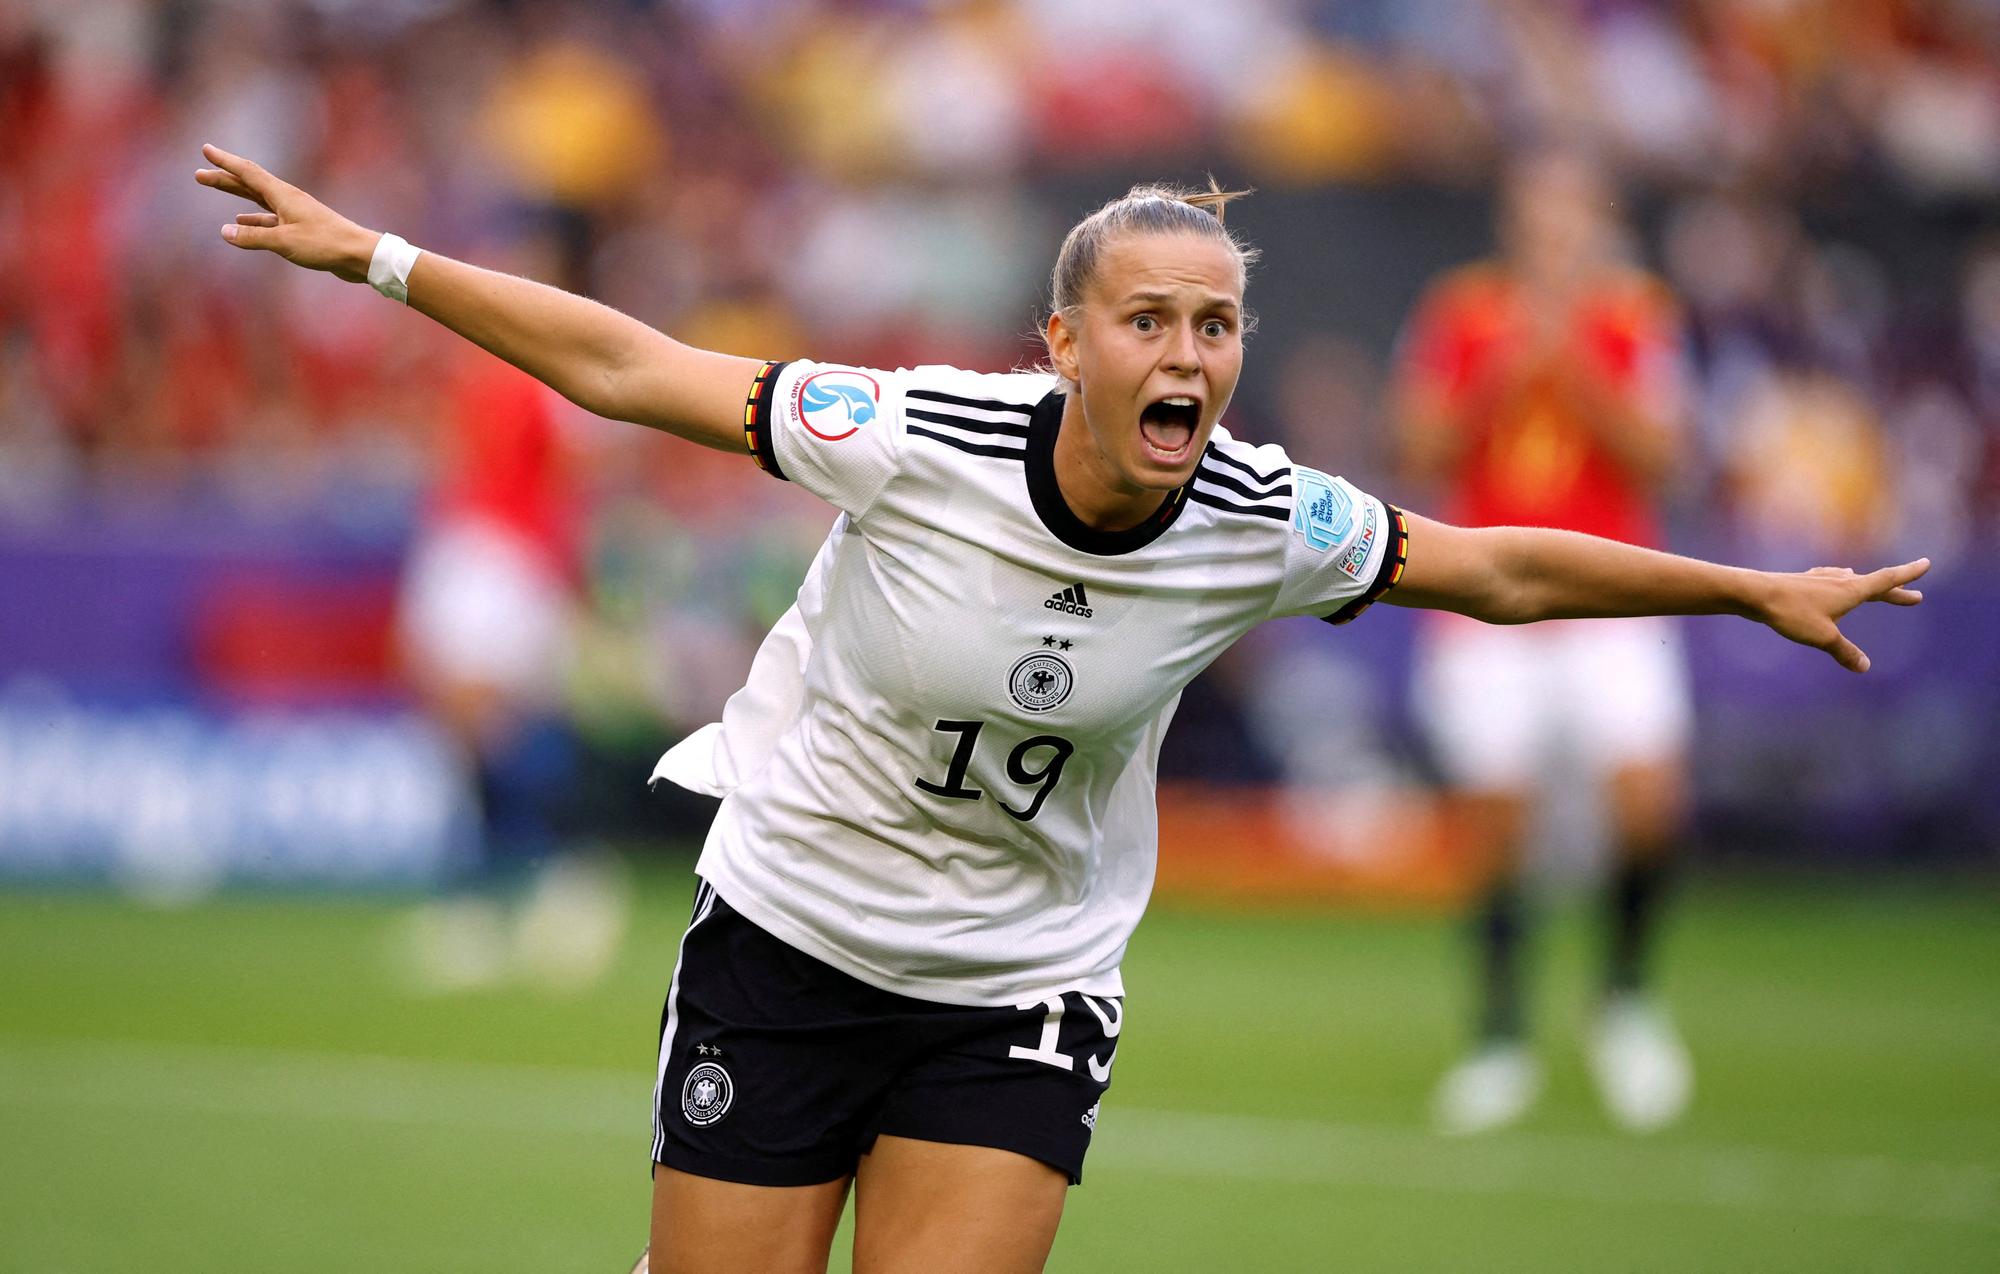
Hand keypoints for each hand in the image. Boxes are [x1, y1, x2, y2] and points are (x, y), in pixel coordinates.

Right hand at [194, 143, 379, 281]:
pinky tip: (242, 222)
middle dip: (224, 177)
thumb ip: (254, 237)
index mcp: (283, 194)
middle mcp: (287, 199)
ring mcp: (294, 212)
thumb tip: (226, 232)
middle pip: (250, 183)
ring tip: (217, 188)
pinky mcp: (300, 228)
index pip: (247, 172)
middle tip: (199, 174)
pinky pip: (269, 219)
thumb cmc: (325, 244)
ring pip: (258, 199)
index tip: (206, 149)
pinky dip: (253, 218)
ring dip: (236, 194)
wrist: (358, 255)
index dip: (225, 161)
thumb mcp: (284, 241)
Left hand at [1756, 559, 1929, 672]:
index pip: (1887, 580)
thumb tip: (1864, 667)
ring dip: (1869, 587)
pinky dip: (1842, 582)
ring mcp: (1821, 579)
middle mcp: (1840, 580)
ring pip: (1853, 582)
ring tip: (1877, 588)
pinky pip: (1832, 580)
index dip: (1909, 574)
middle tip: (1915, 597)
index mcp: (1851, 590)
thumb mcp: (1823, 637)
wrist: (1755, 593)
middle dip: (1895, 592)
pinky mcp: (1804, 583)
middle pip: (1874, 584)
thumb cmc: (1791, 613)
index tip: (1927, 563)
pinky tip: (1833, 579)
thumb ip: (1845, 652)